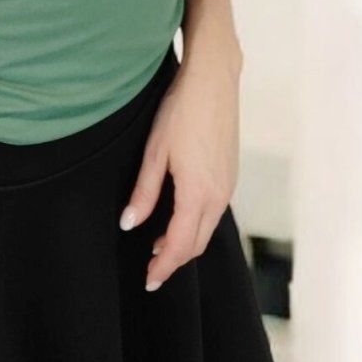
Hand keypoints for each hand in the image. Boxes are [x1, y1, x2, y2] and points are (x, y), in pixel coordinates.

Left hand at [118, 53, 240, 291]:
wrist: (213, 81)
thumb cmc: (182, 111)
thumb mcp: (155, 152)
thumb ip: (144, 192)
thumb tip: (130, 224)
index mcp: (198, 193)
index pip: (180, 244)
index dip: (164, 266)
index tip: (149, 280)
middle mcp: (219, 195)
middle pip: (198, 243)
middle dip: (175, 260)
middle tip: (152, 269)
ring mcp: (228, 185)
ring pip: (208, 228)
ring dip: (186, 242)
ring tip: (160, 246)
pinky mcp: (230, 174)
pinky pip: (214, 211)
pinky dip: (197, 224)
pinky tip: (180, 216)